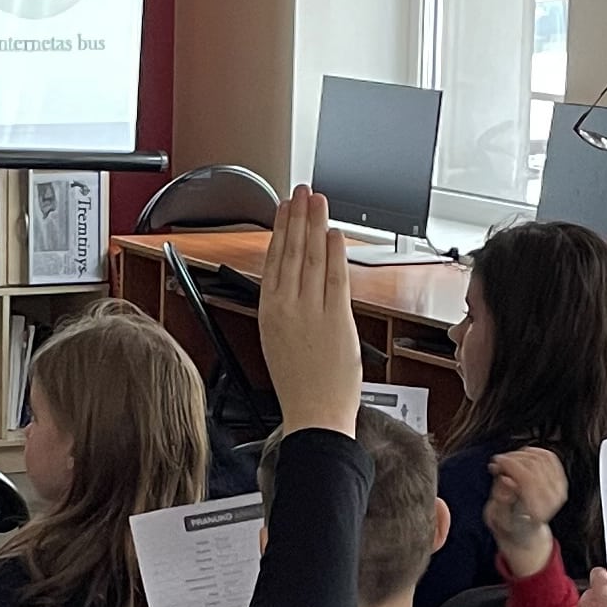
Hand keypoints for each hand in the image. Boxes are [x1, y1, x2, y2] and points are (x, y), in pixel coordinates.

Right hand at [253, 185, 361, 435]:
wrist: (314, 414)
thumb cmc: (300, 386)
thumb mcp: (279, 342)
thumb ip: (288, 310)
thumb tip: (298, 286)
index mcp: (270, 312)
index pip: (274, 260)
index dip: (280, 230)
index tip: (284, 209)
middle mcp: (287, 307)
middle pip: (292, 252)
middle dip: (297, 217)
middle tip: (301, 192)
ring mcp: (311, 311)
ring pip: (312, 258)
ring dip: (315, 225)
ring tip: (317, 201)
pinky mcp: (336, 319)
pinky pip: (335, 277)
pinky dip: (335, 252)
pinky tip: (334, 233)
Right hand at [485, 445, 566, 576]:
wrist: (525, 530)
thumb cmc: (509, 524)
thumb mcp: (497, 517)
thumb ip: (501, 499)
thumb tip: (505, 479)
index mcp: (537, 511)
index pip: (526, 479)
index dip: (510, 465)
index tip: (496, 461)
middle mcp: (552, 500)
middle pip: (533, 466)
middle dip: (512, 458)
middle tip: (498, 461)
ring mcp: (559, 490)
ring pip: (540, 459)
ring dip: (520, 454)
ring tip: (507, 460)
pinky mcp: (561, 481)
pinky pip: (549, 458)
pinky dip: (534, 452)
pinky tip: (522, 455)